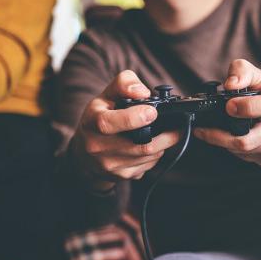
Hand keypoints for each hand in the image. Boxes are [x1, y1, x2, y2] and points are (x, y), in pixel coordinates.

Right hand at [69, 70, 181, 190]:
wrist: (84, 154)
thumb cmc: (98, 119)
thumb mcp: (106, 96)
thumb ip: (124, 84)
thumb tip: (144, 92)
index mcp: (92, 122)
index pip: (108, 123)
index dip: (133, 118)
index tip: (152, 112)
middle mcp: (98, 146)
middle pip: (140, 145)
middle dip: (164, 135)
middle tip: (176, 125)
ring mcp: (109, 164)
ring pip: (149, 156)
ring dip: (163, 144)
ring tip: (165, 133)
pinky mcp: (121, 176)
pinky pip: (148, 165)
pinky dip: (156, 155)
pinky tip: (152, 145)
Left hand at [194, 59, 260, 166]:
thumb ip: (242, 71)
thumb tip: (229, 84)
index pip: (257, 109)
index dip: (239, 108)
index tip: (227, 105)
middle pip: (246, 141)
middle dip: (219, 136)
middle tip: (204, 129)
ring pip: (243, 152)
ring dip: (223, 143)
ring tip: (213, 132)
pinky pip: (246, 158)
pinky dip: (233, 149)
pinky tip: (230, 138)